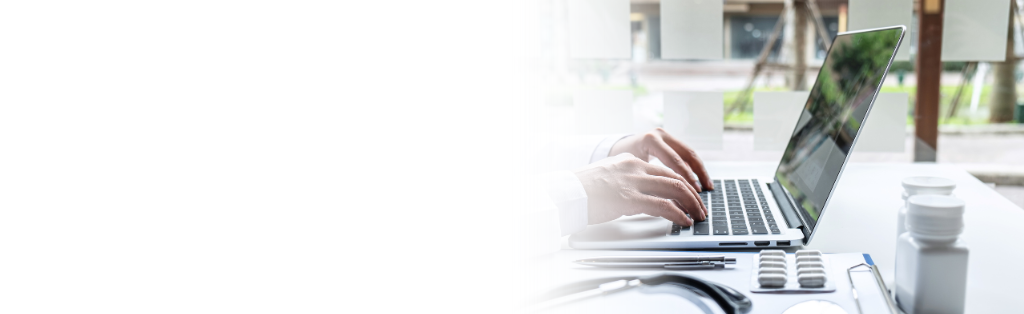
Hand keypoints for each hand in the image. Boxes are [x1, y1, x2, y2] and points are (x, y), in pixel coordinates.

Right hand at [574, 153, 707, 225]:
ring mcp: (633, 182)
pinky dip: (678, 214)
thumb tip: (645, 196)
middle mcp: (635, 168)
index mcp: (630, 161)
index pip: (665, 169)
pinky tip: (684, 220)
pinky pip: (663, 205)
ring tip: (698, 215)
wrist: (566, 193)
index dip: (683, 183)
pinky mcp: (629, 199)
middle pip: (675, 177)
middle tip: (701, 207)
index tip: (691, 195)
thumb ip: (628, 181)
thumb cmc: (582, 190)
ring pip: (675, 188)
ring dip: (691, 203)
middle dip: (693, 194)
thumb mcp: (609, 177)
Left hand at [608, 128, 712, 192]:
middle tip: (705, 191)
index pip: (674, 160)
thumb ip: (650, 182)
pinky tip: (698, 181)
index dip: (686, 178)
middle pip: (686, 154)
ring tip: (707, 187)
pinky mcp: (669, 140)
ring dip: (699, 171)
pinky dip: (693, 168)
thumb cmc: (620, 165)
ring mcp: (666, 135)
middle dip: (698, 174)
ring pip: (689, 154)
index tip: (695, 192)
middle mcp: (660, 135)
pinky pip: (685, 155)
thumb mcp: (633, 172)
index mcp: (650, 140)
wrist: (615, 149)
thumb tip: (667, 204)